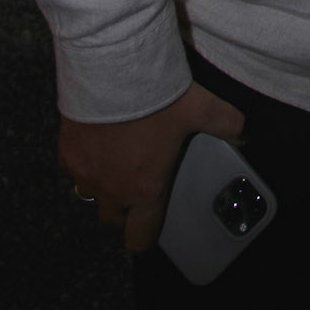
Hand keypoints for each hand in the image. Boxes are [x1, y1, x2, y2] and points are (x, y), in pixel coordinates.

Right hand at [58, 82, 244, 252]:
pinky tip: (98, 140)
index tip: (152, 224)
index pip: (140, 238)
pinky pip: (74, 170)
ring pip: (91, 195)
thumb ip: (225, 124)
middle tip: (139, 184)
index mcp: (144, 190)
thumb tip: (244, 133)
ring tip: (118, 160)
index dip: (147, 236)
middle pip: (113, 220)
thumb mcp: (199, 107)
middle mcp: (111, 191)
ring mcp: (85, 175)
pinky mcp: (66, 154)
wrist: (111, 71)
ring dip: (104, 186)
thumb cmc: (155, 97)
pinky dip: (85, 162)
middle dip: (125, 210)